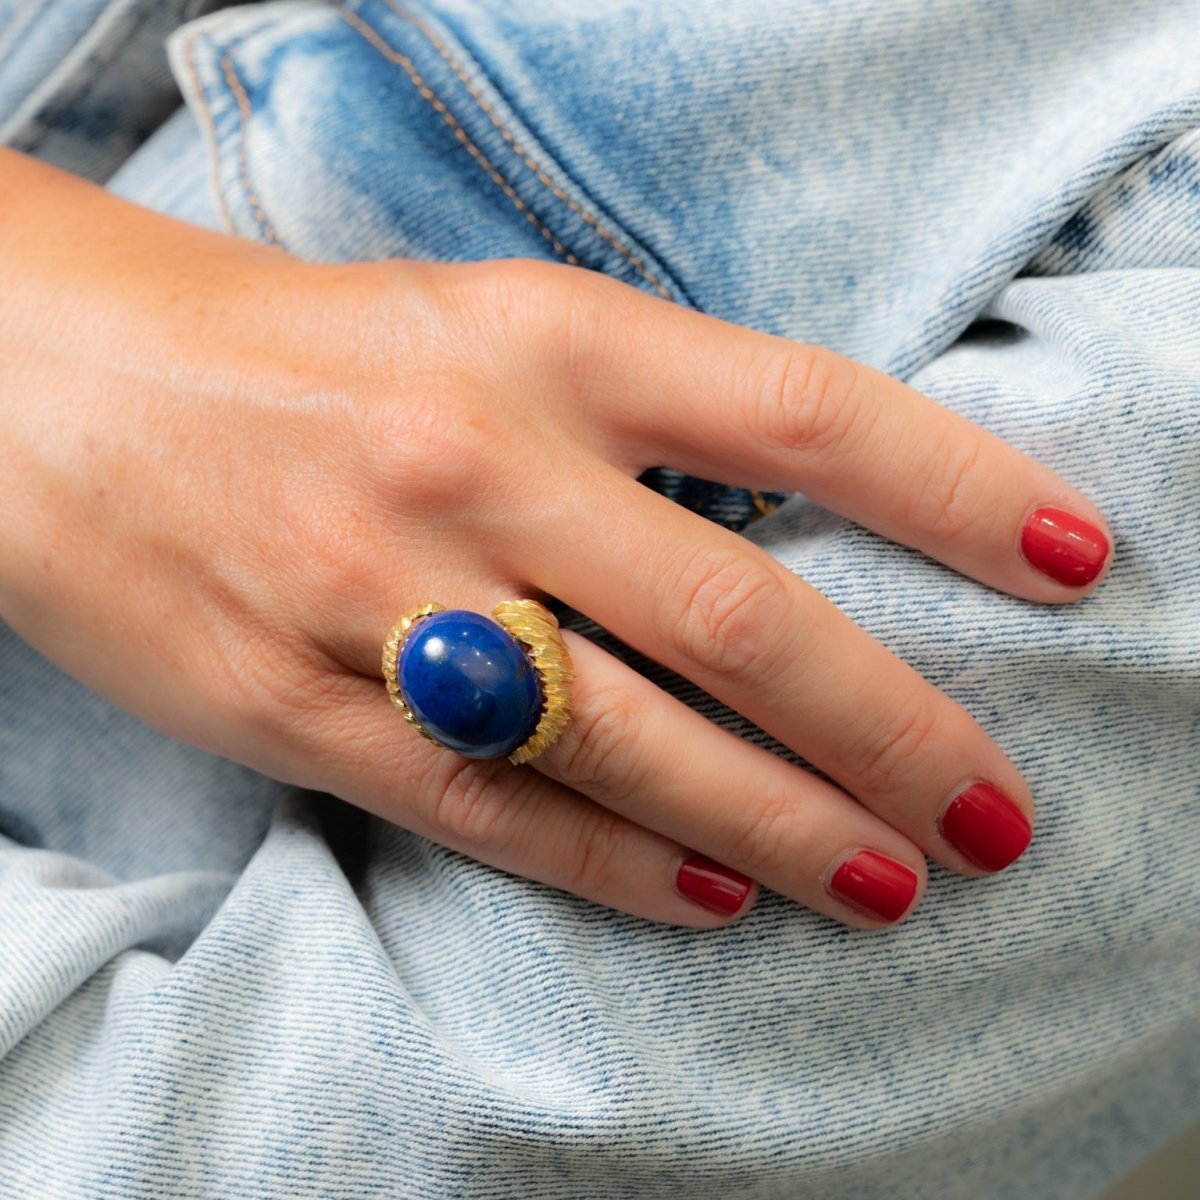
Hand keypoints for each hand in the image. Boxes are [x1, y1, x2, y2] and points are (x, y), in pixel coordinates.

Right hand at [0, 151, 1109, 927]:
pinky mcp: (294, 702)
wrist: (53, 382)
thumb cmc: (301, 351)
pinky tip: (716, 896)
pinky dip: (617, 864)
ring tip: (892, 882)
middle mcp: (474, 464)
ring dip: (782, 824)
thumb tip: (798, 527)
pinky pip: (490, 806)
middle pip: (738, 619)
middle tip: (994, 808)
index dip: (960, 491)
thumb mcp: (482, 324)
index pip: (802, 415)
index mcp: (538, 339)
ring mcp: (378, 596)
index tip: (1075, 561)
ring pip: (625, 740)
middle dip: (892, 728)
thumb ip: (635, 417)